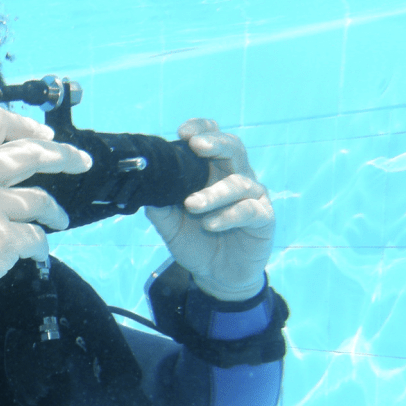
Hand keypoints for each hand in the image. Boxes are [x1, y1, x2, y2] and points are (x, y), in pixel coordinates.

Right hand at [0, 106, 90, 344]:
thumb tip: (4, 175)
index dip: (26, 126)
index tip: (45, 135)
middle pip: (31, 153)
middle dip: (64, 155)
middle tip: (81, 161)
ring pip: (41, 199)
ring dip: (55, 212)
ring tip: (59, 221)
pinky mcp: (5, 238)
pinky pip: (36, 238)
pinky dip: (41, 247)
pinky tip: (37, 254)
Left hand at [146, 119, 273, 301]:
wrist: (218, 276)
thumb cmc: (196, 242)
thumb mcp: (171, 226)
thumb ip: (159, 207)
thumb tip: (142, 188)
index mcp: (213, 172)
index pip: (213, 139)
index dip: (201, 129)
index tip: (182, 132)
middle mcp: (235, 177)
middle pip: (233, 149)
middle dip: (215, 143)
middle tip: (196, 145)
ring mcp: (253, 197)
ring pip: (239, 182)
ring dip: (213, 192)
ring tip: (192, 205)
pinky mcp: (263, 218)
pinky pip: (249, 210)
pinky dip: (228, 216)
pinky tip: (210, 224)